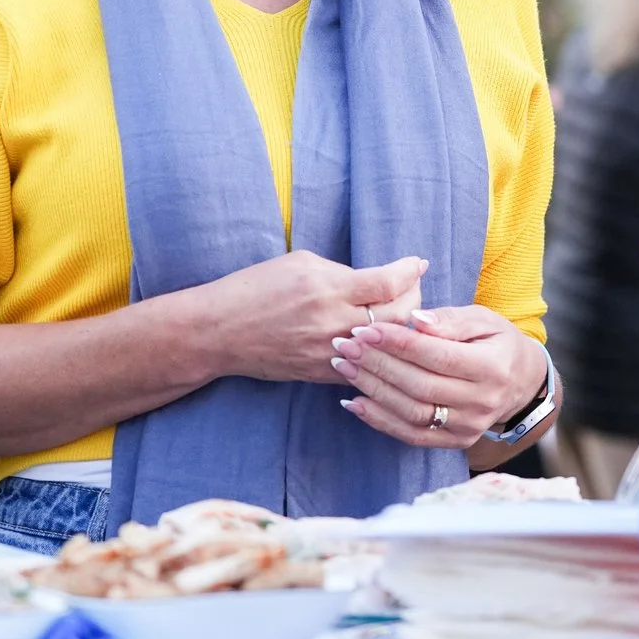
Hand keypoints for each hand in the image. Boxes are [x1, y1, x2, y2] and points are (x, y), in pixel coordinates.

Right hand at [178, 251, 426, 385]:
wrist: (220, 331)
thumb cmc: (256, 288)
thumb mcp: (301, 263)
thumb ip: (343, 272)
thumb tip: (376, 281)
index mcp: (328, 288)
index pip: (388, 283)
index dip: (410, 271)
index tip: (417, 263)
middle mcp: (333, 323)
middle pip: (398, 315)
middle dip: (414, 297)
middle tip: (414, 285)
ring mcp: (330, 353)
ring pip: (387, 345)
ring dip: (402, 327)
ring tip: (405, 312)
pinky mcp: (322, 374)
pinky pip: (366, 366)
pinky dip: (381, 352)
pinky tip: (385, 340)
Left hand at [332, 305, 548, 447]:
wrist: (521, 383)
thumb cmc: (497, 343)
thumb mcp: (484, 320)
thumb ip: (450, 319)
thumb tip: (416, 320)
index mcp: (491, 367)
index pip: (436, 356)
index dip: (398, 343)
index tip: (367, 329)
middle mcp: (481, 401)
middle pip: (419, 385)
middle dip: (377, 364)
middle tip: (346, 344)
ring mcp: (468, 426)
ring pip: (411, 412)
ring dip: (372, 390)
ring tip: (344, 367)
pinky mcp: (455, 442)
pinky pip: (411, 435)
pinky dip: (379, 420)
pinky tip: (354, 401)